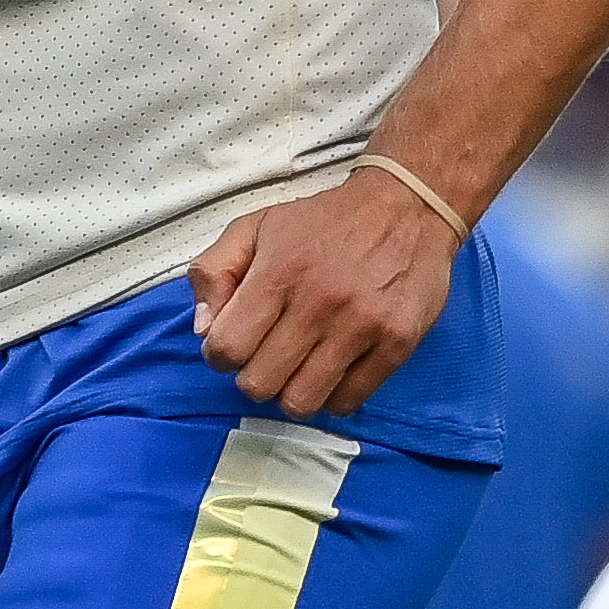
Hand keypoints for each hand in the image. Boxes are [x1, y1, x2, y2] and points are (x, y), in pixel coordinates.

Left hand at [187, 171, 456, 417]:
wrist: (405, 206)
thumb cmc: (323, 221)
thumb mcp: (254, 226)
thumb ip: (213, 271)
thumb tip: (203, 329)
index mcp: (278, 273)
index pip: (227, 347)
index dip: (219, 355)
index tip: (230, 346)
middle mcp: (318, 304)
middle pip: (260, 383)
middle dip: (253, 376)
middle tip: (265, 356)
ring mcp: (361, 327)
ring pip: (302, 402)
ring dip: (291, 392)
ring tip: (297, 368)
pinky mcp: (397, 345)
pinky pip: (349, 402)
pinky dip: (332, 396)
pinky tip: (330, 370)